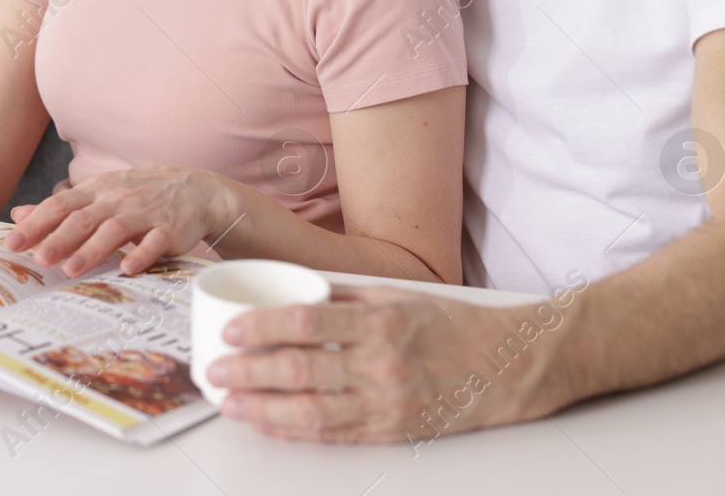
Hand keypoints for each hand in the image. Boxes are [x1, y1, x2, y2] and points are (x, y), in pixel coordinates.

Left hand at [1, 166, 232, 277]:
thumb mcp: (98, 193)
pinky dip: (141, 255)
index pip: (60, 205)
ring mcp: (144, 213)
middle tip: (39, 259)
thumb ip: (60, 207)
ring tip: (71, 270)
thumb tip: (18, 214)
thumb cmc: (138, 195)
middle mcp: (117, 200)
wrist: (194, 189)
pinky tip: (128, 270)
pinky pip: (155, 242)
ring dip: (92, 250)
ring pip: (115, 230)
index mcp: (96, 191)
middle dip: (59, 239)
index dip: (36, 224)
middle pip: (83, 219)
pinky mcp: (169, 229)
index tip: (12, 243)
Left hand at [207, 286, 573, 443]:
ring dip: (262, 408)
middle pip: (299, 370)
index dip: (261, 328)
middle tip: (215, 369)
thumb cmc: (452, 326)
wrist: (509, 365)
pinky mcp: (393, 430)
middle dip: (248, 372)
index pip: (305, 322)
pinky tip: (268, 422)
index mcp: (379, 321)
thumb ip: (342, 294)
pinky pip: (334, 435)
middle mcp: (381, 363)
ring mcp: (387, 403)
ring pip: (310, 411)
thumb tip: (289, 289)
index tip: (231, 330)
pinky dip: (294, 430)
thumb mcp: (396, 295)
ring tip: (230, 401)